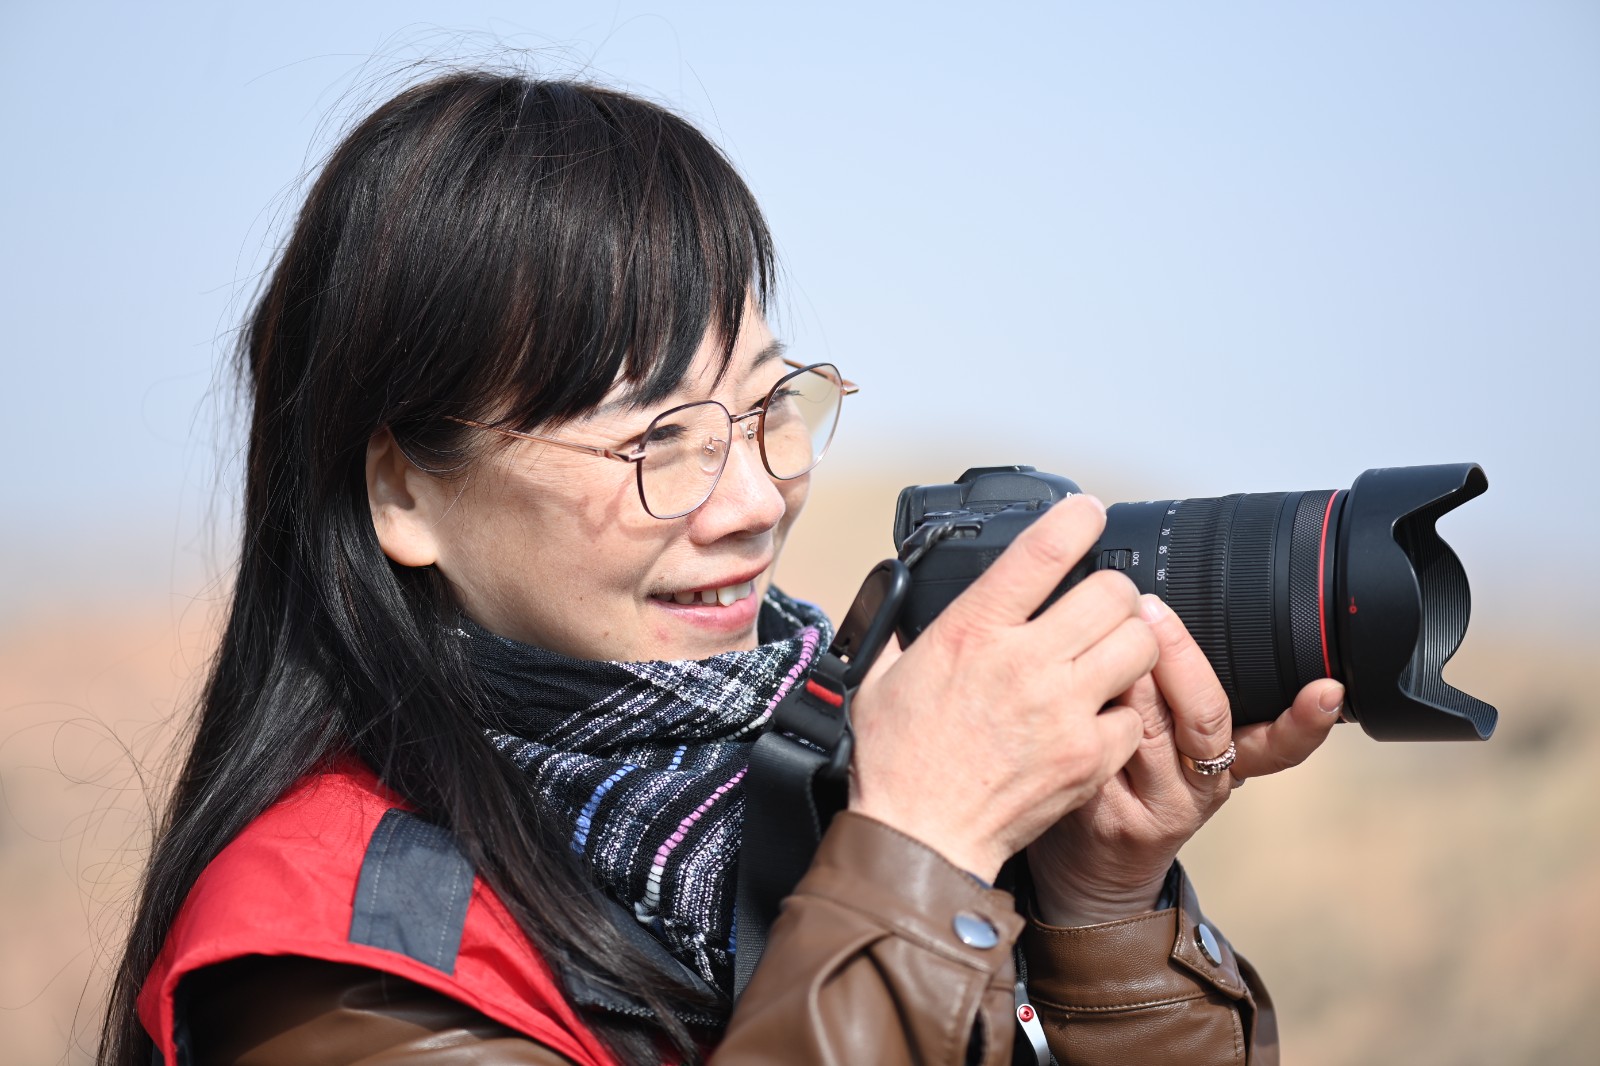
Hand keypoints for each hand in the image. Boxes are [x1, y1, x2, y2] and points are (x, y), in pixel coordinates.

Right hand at [847, 495, 1156, 881]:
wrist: (921, 837)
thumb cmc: (899, 762)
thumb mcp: (883, 676)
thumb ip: (906, 631)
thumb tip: (909, 603)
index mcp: (972, 630)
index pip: (1041, 550)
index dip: (1075, 519)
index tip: (1088, 511)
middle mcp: (1024, 661)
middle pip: (1111, 593)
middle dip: (1112, 592)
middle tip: (1102, 605)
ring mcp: (1063, 708)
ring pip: (1139, 645)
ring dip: (1130, 645)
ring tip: (1111, 656)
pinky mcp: (1088, 754)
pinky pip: (1133, 714)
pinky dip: (1122, 716)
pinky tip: (1097, 721)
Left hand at [1027, 595, 1345, 925]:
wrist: (1090, 870)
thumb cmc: (1133, 789)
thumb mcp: (1177, 750)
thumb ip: (1183, 697)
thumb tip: (1165, 610)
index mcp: (1229, 767)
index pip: (1279, 745)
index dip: (1305, 721)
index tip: (1327, 690)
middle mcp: (1200, 789)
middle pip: (1204, 718)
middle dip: (1179, 655)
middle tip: (1152, 608)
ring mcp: (1151, 805)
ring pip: (1144, 725)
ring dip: (1123, 671)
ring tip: (1104, 624)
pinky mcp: (1103, 814)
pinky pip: (1092, 747)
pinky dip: (1081, 707)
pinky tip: (1063, 677)